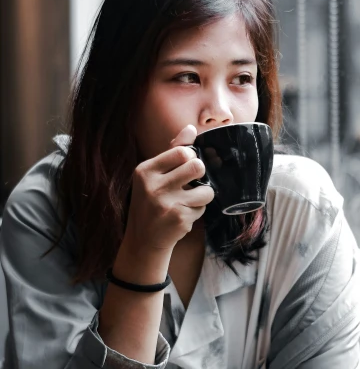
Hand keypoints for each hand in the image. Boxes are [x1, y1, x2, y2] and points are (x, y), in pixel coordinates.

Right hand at [123, 125, 214, 254]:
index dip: (191, 158)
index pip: (181, 152)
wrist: (143, 240)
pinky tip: (183, 215)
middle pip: (197, 166)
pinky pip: (203, 208)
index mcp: (145, 170)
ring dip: (202, 195)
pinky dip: (197, 211)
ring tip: (189, 201)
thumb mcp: (154, 175)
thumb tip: (190, 129)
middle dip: (201, 175)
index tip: (186, 166)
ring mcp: (166, 203)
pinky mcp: (179, 219)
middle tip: (192, 183)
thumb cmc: (150, 202)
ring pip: (206, 189)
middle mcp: (153, 186)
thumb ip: (172, 151)